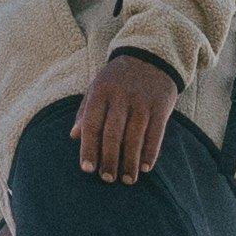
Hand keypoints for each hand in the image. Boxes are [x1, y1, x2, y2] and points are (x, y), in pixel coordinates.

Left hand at [74, 46, 175, 183]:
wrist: (151, 56)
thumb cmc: (118, 78)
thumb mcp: (97, 87)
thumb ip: (85, 110)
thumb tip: (74, 136)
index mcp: (101, 92)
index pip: (92, 124)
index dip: (88, 148)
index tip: (87, 169)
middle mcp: (121, 97)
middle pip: (113, 134)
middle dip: (110, 159)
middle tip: (108, 179)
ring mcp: (143, 102)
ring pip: (135, 137)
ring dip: (131, 162)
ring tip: (128, 179)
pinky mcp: (161, 106)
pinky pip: (156, 134)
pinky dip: (150, 152)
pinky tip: (146, 167)